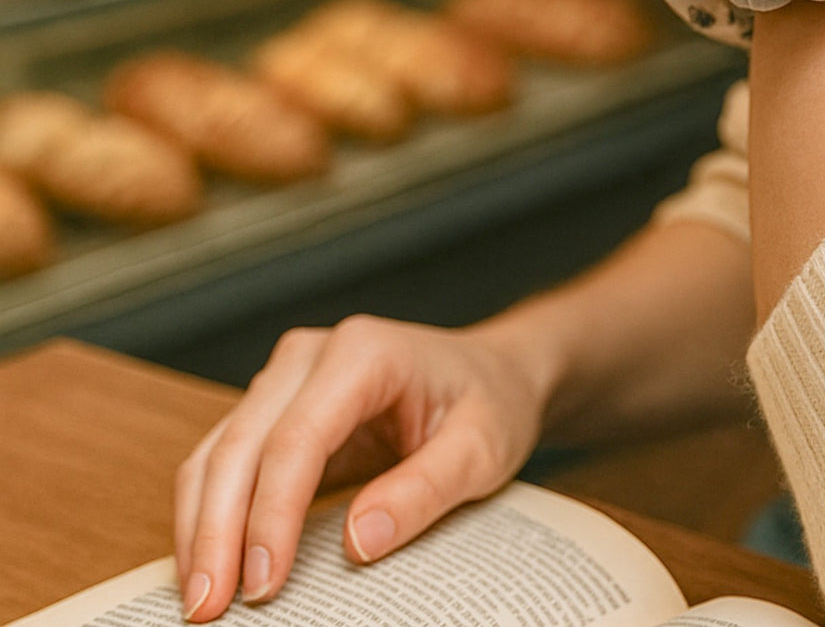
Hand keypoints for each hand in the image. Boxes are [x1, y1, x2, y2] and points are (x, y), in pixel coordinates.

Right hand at [173, 314, 556, 621]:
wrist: (494, 371)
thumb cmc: (491, 402)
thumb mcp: (483, 449)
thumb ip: (423, 491)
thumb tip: (356, 543)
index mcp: (363, 352)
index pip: (297, 440)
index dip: (271, 515)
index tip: (264, 585)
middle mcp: (310, 356)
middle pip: (240, 446)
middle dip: (217, 533)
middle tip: (209, 610)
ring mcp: (286, 377)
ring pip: (217, 453)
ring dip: (200, 527)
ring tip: (201, 602)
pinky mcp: (276, 407)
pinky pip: (226, 459)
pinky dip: (210, 512)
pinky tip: (211, 564)